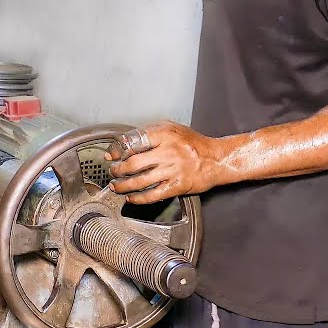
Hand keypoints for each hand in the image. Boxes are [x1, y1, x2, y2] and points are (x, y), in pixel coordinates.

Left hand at [106, 121, 228, 204]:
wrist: (216, 159)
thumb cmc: (193, 144)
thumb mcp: (171, 129)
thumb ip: (149, 133)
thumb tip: (126, 142)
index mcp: (164, 135)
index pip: (133, 141)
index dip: (118, 149)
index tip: (111, 155)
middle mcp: (167, 152)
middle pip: (133, 163)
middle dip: (117, 170)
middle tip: (112, 172)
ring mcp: (172, 170)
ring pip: (140, 181)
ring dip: (123, 185)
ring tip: (116, 186)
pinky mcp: (177, 186)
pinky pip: (153, 195)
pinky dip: (139, 198)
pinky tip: (131, 198)